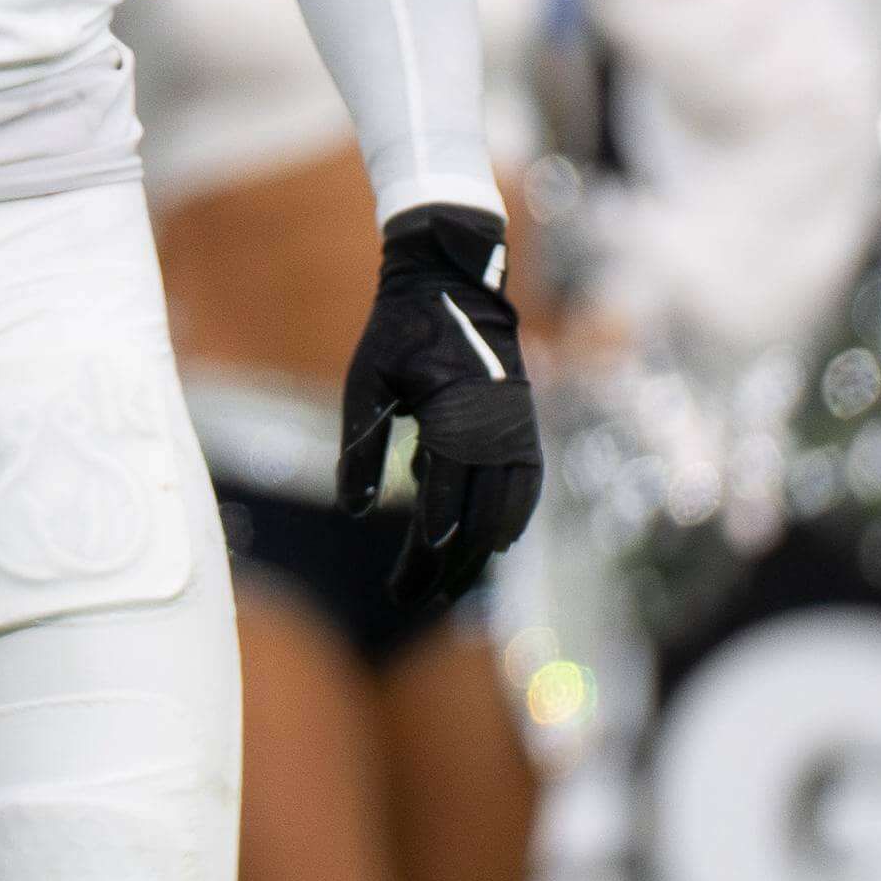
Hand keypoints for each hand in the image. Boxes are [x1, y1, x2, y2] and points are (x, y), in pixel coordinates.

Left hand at [337, 204, 540, 615]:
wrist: (452, 281)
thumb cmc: (399, 329)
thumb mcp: (366, 384)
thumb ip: (360, 447)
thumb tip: (354, 512)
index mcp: (455, 424)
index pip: (441, 511)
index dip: (422, 557)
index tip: (402, 589)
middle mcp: (496, 434)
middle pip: (477, 526)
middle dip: (447, 569)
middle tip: (414, 600)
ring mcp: (518, 431)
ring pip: (509, 514)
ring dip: (479, 554)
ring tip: (448, 585)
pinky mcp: (525, 425)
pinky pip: (526, 487)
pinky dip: (511, 520)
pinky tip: (490, 544)